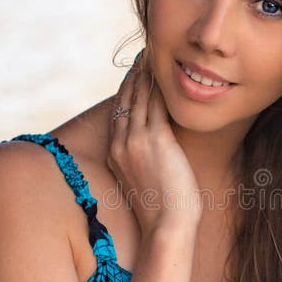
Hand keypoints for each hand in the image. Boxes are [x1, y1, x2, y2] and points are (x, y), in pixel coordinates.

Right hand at [107, 53, 201, 234]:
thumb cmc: (162, 213)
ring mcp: (135, 141)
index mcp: (115, 155)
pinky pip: (155, 104)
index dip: (126, 90)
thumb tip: (158, 157)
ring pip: (138, 97)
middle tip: (143, 53)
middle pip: (125, 100)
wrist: (166, 227)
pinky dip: (158, 85)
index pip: (119, 114)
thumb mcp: (145, 184)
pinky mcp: (155, 140)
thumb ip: (144, 165)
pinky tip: (164, 71)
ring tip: (153, 54)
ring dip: (145, 73)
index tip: (134, 73)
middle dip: (134, 75)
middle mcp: (120, 145)